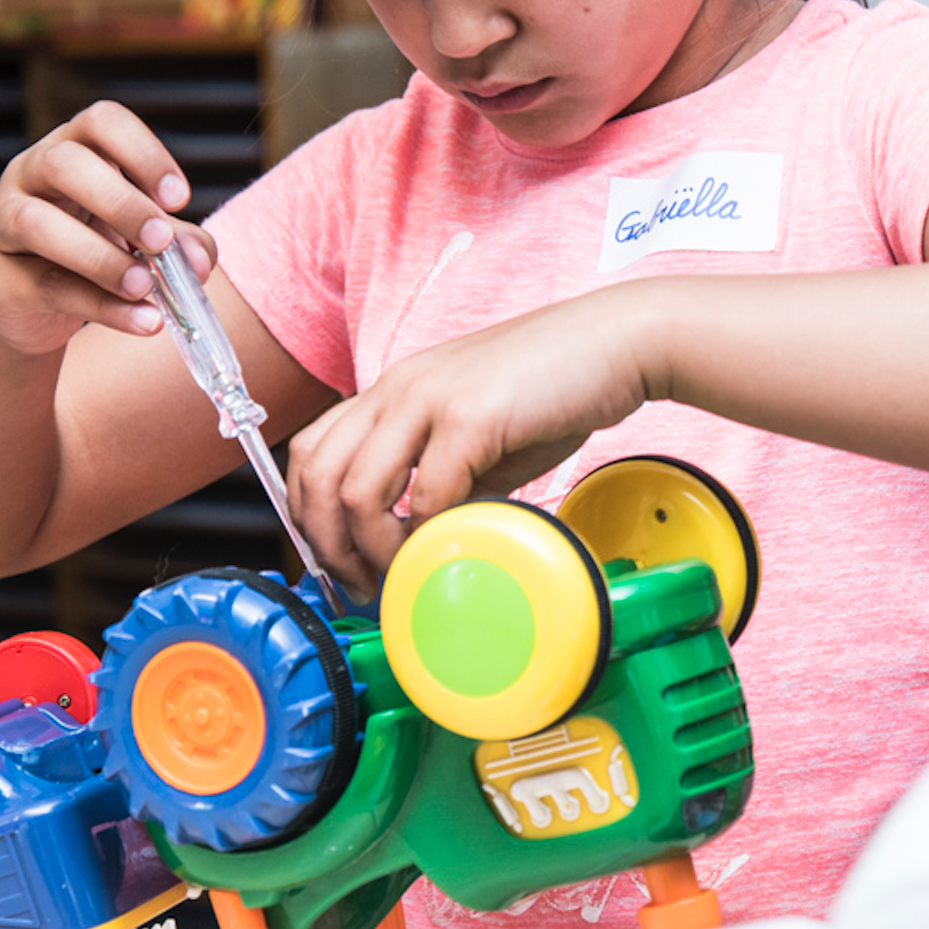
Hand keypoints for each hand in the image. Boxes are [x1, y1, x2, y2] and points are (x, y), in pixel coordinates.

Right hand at [0, 101, 216, 355]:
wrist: (36, 310)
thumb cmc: (98, 252)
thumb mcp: (146, 240)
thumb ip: (181, 243)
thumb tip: (200, 262)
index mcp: (76, 149)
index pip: (101, 122)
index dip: (142, 152)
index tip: (179, 197)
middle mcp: (31, 174)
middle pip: (63, 163)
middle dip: (121, 202)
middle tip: (160, 241)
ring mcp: (5, 222)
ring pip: (37, 223)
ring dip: (101, 257)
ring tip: (145, 285)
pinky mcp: (0, 278)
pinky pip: (48, 286)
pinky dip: (103, 307)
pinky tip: (143, 320)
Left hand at [286, 286, 652, 601]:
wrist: (616, 342)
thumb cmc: (556, 387)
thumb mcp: (478, 432)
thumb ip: (440, 477)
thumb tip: (419, 539)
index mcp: (395, 387)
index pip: (312, 452)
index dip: (312, 517)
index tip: (340, 562)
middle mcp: (399, 386)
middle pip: (318, 476)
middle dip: (328, 547)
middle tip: (360, 585)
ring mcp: (429, 398)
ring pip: (355, 492)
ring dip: (373, 552)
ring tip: (402, 575)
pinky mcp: (469, 418)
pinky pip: (425, 497)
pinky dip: (430, 537)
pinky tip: (451, 547)